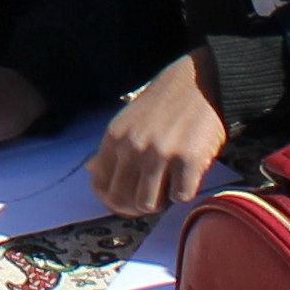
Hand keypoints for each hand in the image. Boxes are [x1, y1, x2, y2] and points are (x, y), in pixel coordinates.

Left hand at [90, 55, 225, 216]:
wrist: (198, 82)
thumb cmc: (162, 105)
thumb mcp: (127, 121)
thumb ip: (111, 149)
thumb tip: (90, 171)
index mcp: (114, 138)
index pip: (101, 186)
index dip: (112, 200)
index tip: (125, 201)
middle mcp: (133, 147)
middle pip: (122, 201)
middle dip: (135, 207)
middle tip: (151, 198)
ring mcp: (161, 154)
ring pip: (148, 204)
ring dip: (160, 200)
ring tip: (169, 185)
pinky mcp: (189, 160)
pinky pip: (181, 196)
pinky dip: (185, 191)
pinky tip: (188, 176)